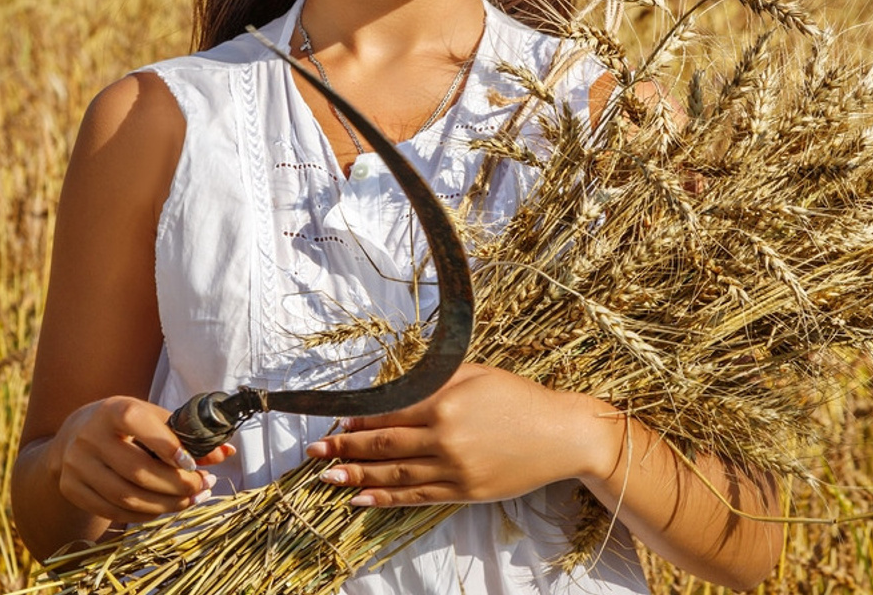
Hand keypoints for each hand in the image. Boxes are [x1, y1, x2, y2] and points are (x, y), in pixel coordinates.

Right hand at [44, 395, 235, 523]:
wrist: (75, 434)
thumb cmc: (124, 423)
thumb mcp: (150, 418)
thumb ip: (184, 434)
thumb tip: (225, 453)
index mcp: (112, 410)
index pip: (138, 423)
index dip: (167, 445)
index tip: (192, 463)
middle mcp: (89, 436)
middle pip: (136, 470)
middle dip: (175, 484)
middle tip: (202, 487)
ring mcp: (77, 465)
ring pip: (125, 495)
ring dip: (163, 504)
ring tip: (190, 500)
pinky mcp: (71, 488)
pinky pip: (112, 510)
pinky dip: (142, 514)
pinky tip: (164, 509)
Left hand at [304, 363, 610, 506]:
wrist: (558, 434)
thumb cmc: (516, 397)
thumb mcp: (473, 373)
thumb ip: (433, 379)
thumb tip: (392, 390)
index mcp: (445, 401)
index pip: (389, 411)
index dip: (358, 419)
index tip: (334, 422)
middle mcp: (444, 436)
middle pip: (383, 444)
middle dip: (345, 449)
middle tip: (314, 453)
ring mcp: (454, 469)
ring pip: (394, 474)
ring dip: (356, 476)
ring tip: (327, 477)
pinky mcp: (463, 492)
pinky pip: (416, 496)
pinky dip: (385, 498)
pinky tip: (362, 498)